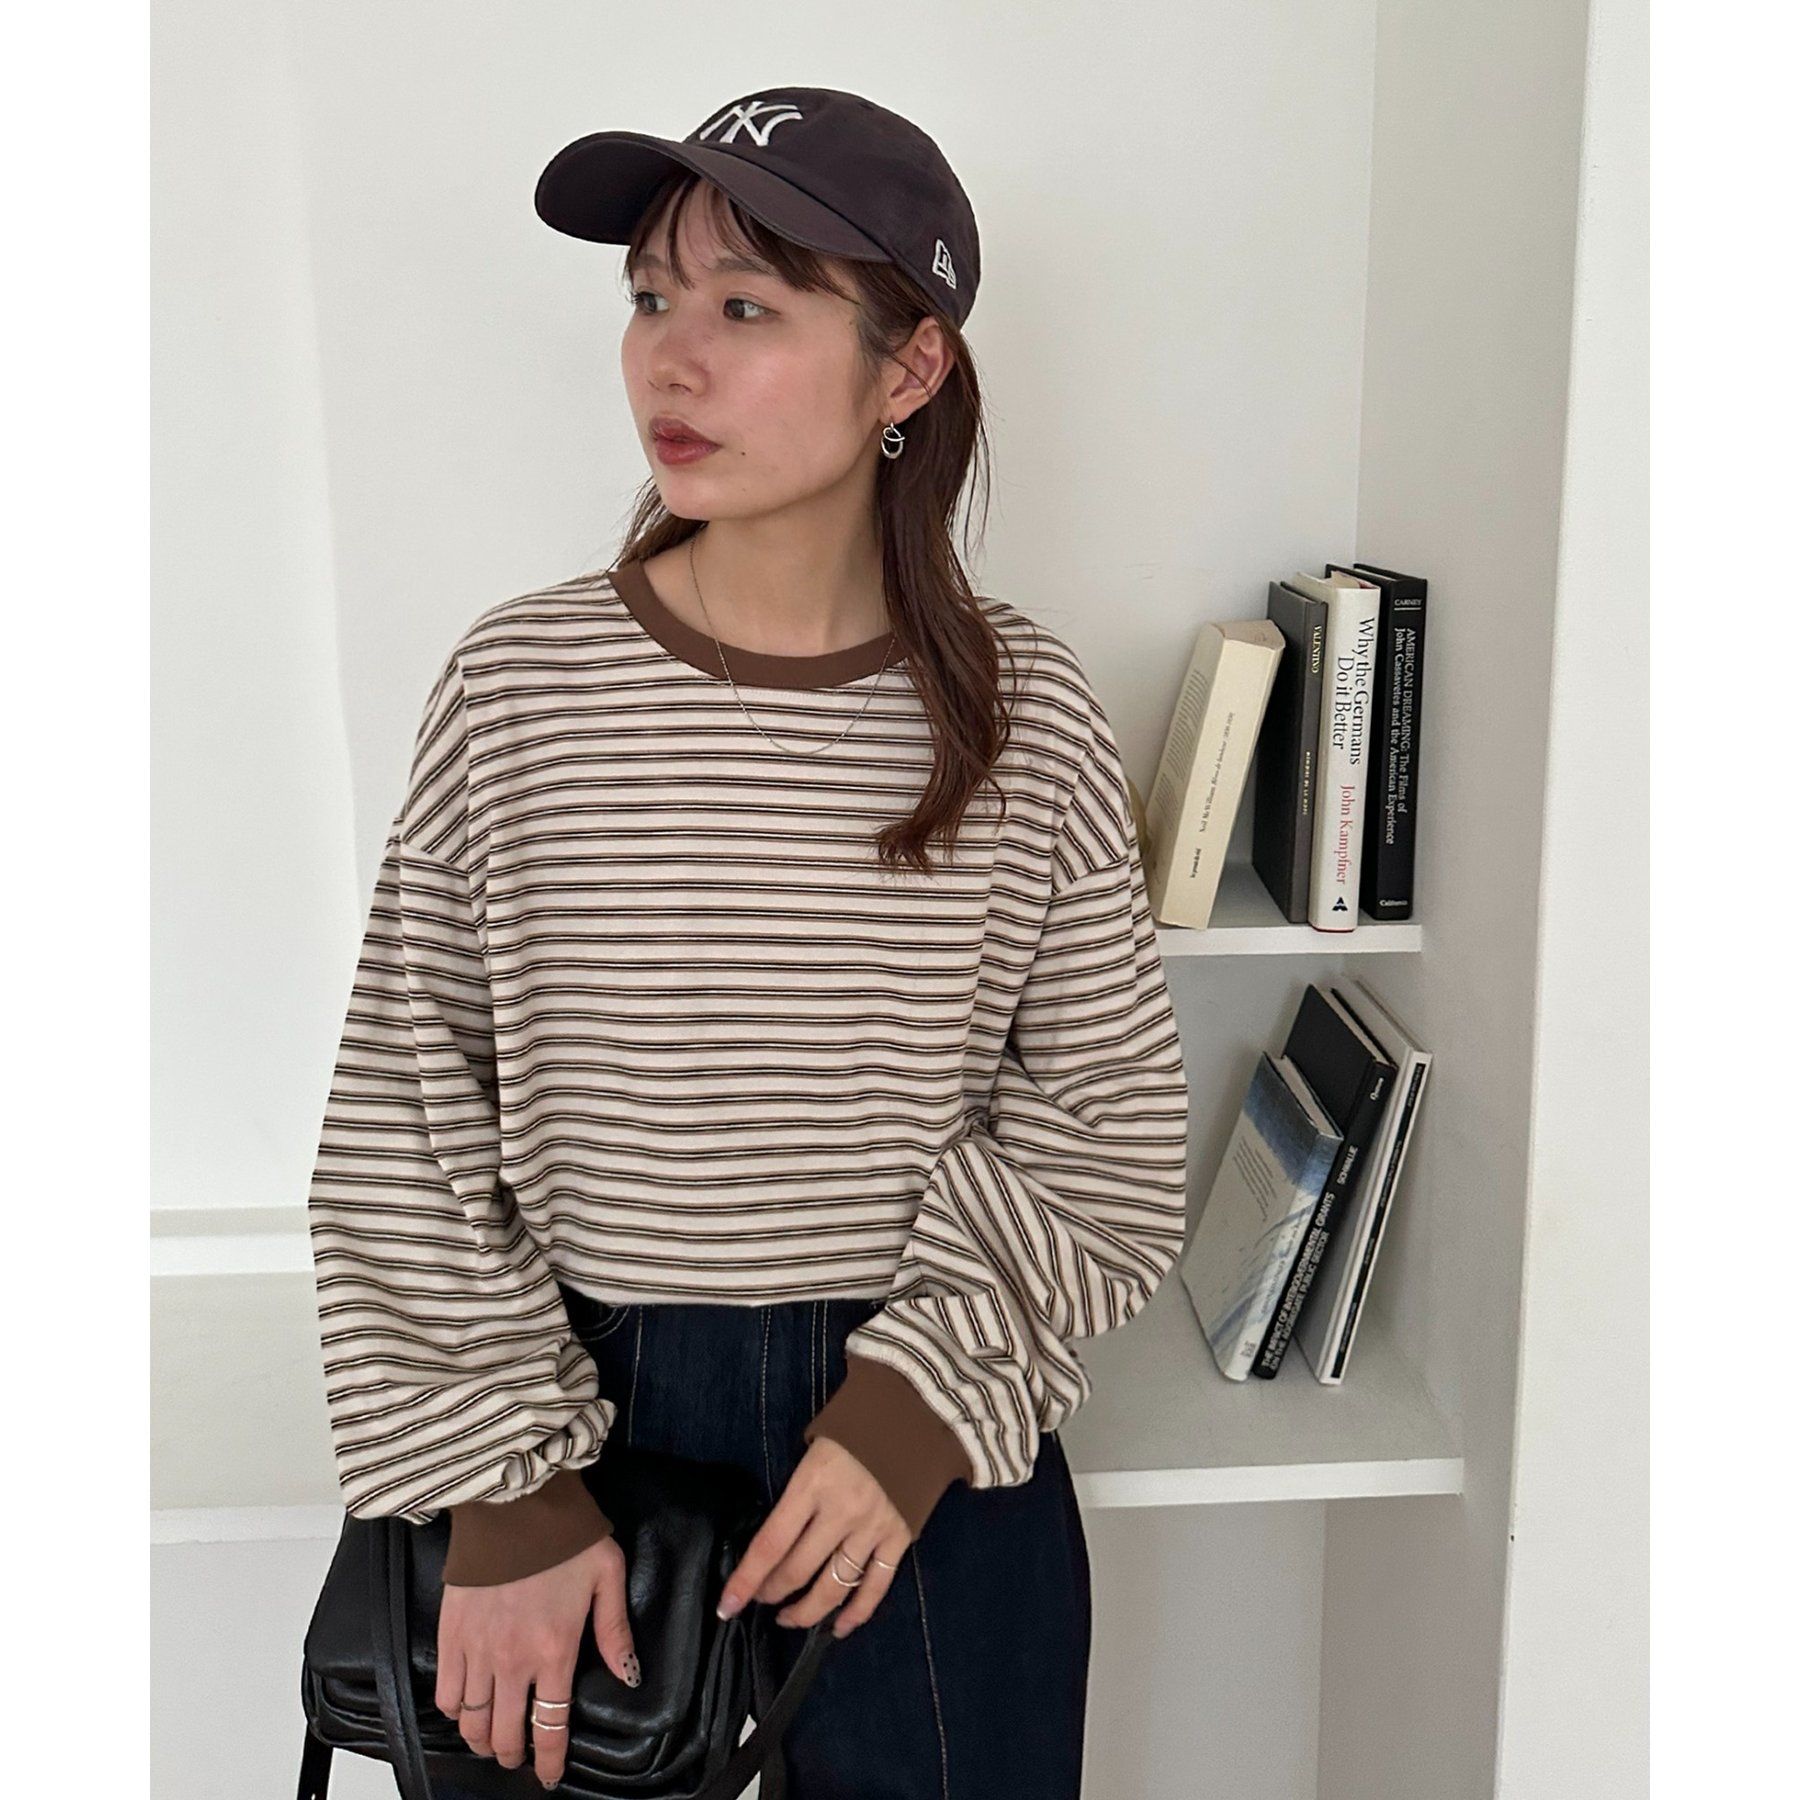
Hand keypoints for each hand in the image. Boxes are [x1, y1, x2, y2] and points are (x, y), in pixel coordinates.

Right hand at [436, 1533, 637, 1789]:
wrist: (515, 1504)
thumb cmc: (565, 1537)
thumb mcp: (608, 1576)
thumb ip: (615, 1631)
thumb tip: (629, 1675)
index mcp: (555, 1652)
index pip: (550, 1726)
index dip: (549, 1761)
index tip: (548, 1776)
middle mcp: (513, 1662)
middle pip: (505, 1734)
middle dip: (513, 1754)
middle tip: (518, 1755)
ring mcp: (477, 1651)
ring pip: (472, 1722)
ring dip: (481, 1739)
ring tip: (490, 1739)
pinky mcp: (450, 1634)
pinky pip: (445, 1692)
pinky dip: (453, 1710)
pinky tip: (464, 1707)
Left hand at [717, 1436, 911, 1640]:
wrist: (916, 1412)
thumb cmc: (858, 1423)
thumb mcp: (815, 1446)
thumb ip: (798, 1490)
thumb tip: (778, 1532)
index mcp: (813, 1485)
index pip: (771, 1544)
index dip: (747, 1579)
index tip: (728, 1604)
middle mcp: (841, 1513)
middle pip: (798, 1571)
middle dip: (772, 1592)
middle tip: (759, 1599)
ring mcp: (872, 1529)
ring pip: (834, 1587)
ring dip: (807, 1610)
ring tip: (789, 1617)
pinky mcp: (899, 1537)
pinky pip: (876, 1586)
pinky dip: (857, 1613)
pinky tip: (839, 1627)